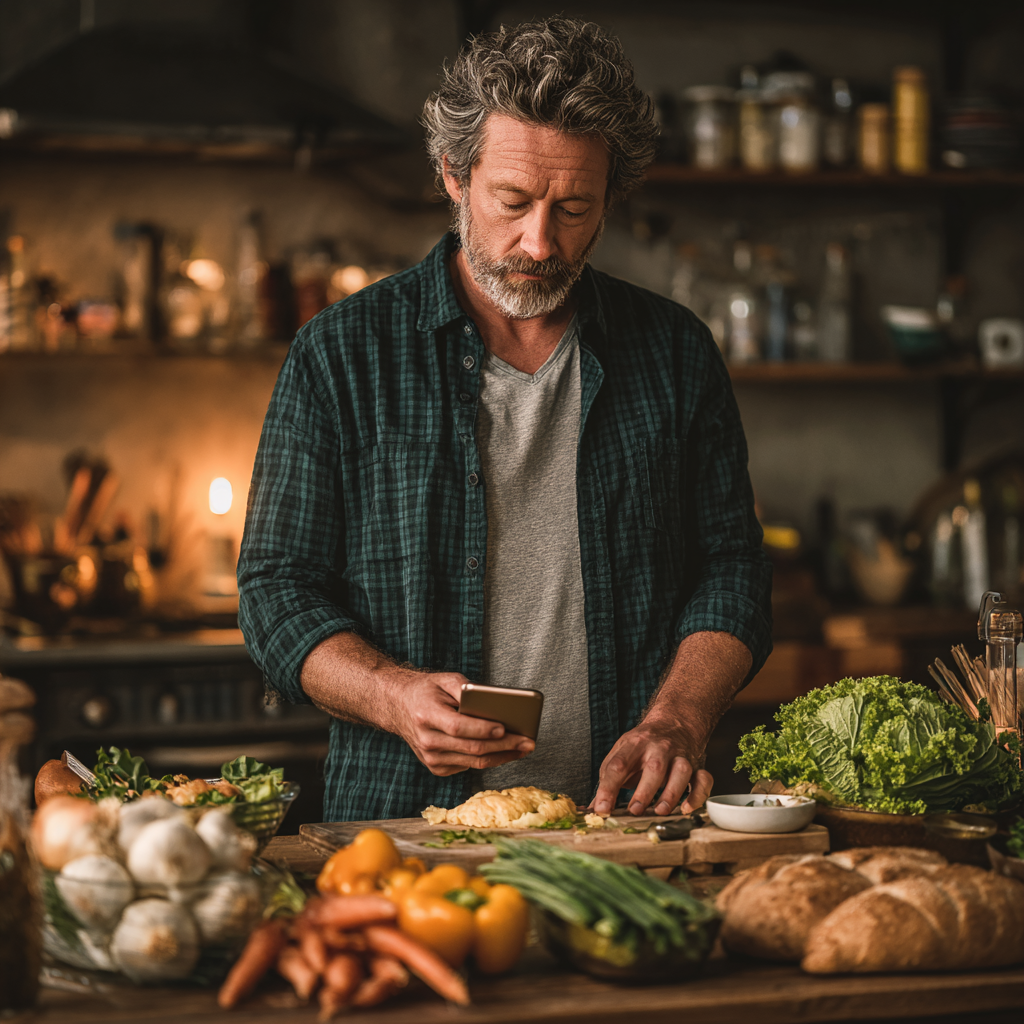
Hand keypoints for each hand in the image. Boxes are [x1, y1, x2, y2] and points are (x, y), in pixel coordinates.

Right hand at [387, 671, 534, 776]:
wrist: (398, 706)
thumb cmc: (427, 691)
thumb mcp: (444, 679)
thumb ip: (466, 690)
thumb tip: (492, 704)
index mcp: (426, 715)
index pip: (459, 727)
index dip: (482, 729)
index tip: (504, 728)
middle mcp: (427, 740)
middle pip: (472, 748)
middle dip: (504, 746)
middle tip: (527, 741)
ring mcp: (431, 758)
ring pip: (474, 762)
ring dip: (503, 756)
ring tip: (524, 748)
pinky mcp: (437, 768)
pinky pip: (469, 766)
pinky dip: (489, 759)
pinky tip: (505, 751)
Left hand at [592, 718, 712, 816]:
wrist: (673, 723)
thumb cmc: (642, 746)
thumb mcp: (621, 754)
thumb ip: (607, 780)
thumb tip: (592, 809)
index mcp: (634, 743)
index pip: (618, 764)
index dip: (608, 787)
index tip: (602, 809)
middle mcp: (658, 748)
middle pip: (654, 767)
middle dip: (644, 791)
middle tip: (634, 811)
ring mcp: (679, 756)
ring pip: (681, 771)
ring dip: (671, 793)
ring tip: (659, 811)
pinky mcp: (696, 766)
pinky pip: (703, 779)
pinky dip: (698, 795)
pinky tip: (686, 808)